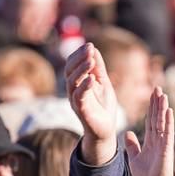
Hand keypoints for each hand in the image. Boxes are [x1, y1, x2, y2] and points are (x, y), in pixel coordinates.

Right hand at [65, 43, 118, 165]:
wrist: (105, 130)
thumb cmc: (103, 107)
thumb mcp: (104, 83)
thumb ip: (99, 69)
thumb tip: (94, 49)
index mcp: (77, 83)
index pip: (72, 64)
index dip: (79, 54)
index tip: (90, 45)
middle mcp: (73, 90)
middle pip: (69, 70)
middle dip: (79, 58)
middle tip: (89, 49)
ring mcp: (75, 100)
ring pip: (72, 81)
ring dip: (81, 69)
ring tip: (91, 60)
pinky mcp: (81, 110)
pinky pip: (79, 96)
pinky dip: (85, 86)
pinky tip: (92, 78)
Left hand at [125, 87, 174, 175]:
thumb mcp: (134, 158)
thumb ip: (131, 145)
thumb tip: (127, 133)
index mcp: (151, 140)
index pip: (151, 120)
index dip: (151, 107)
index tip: (151, 94)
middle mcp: (159, 139)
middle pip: (158, 117)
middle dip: (157, 103)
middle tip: (158, 87)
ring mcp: (164, 143)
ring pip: (164, 122)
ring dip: (163, 108)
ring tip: (163, 94)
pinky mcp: (167, 149)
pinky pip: (168, 133)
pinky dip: (169, 121)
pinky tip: (169, 110)